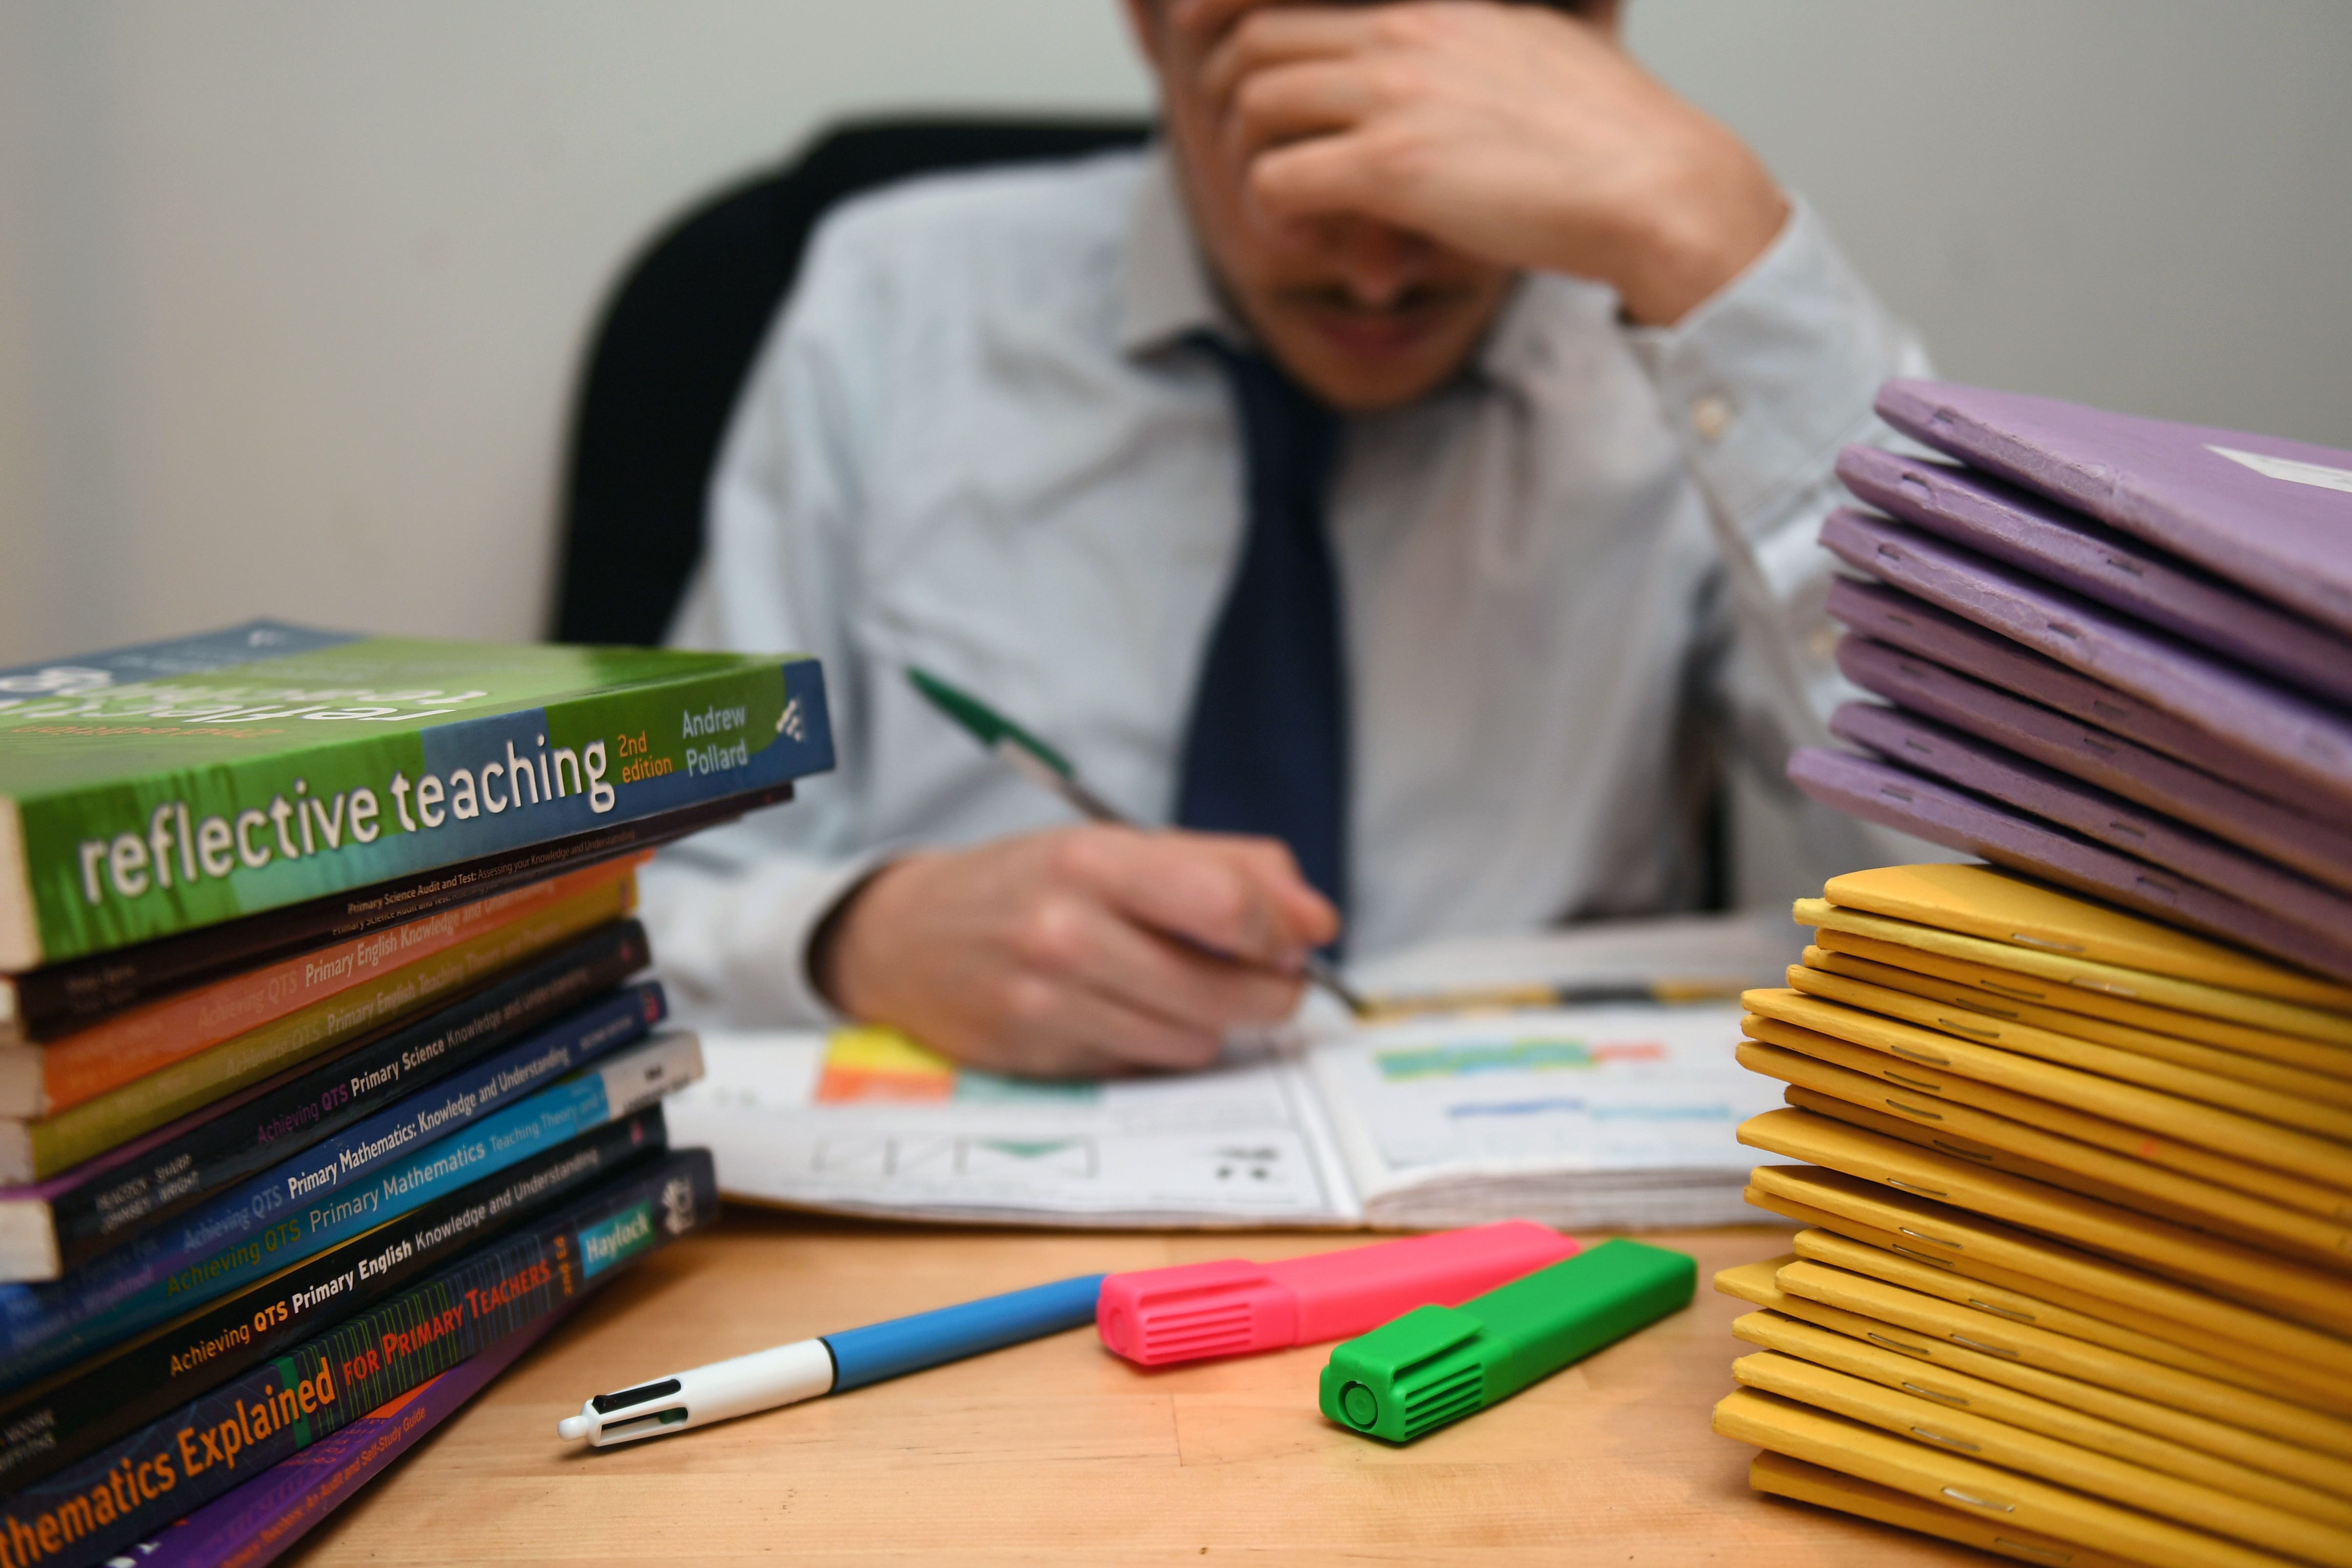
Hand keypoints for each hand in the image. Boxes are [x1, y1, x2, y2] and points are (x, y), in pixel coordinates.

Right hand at [811, 824, 1339, 1077]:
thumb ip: (1228, 867)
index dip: (1283, 930)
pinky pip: (1149, 1065)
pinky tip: (1128, 1011)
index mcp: (1094, 861)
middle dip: (1271, 988)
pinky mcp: (1044, 1060)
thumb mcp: (1118, 846)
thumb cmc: (1030, 882)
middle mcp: (1068, 933)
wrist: (906, 938)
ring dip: (1212, 1020)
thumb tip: (1319, 921)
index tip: (1296, 936)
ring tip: (1179, 985)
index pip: (1228, 907)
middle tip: (1269, 973)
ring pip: (1197, 1038)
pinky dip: (1159, 1044)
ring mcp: (1052, 1003)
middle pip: (1229, 988)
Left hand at [1186, 0, 1787, 324]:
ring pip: (1255, 103)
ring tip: (1292, 212)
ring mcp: (1394, 93)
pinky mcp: (1390, 165)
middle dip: (1242, 106)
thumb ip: (1475, 54)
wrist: (1659, 186)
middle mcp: (1405, 30)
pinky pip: (1277, 177)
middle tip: (1269, 162)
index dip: (1259, 41)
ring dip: (1253, 161)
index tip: (1259, 91)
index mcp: (1438, 2)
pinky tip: (1309, 239)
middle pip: (1259, 40)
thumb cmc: (1612, 140)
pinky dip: (1273, 213)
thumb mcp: (1537, 54)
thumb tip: (1446, 90)